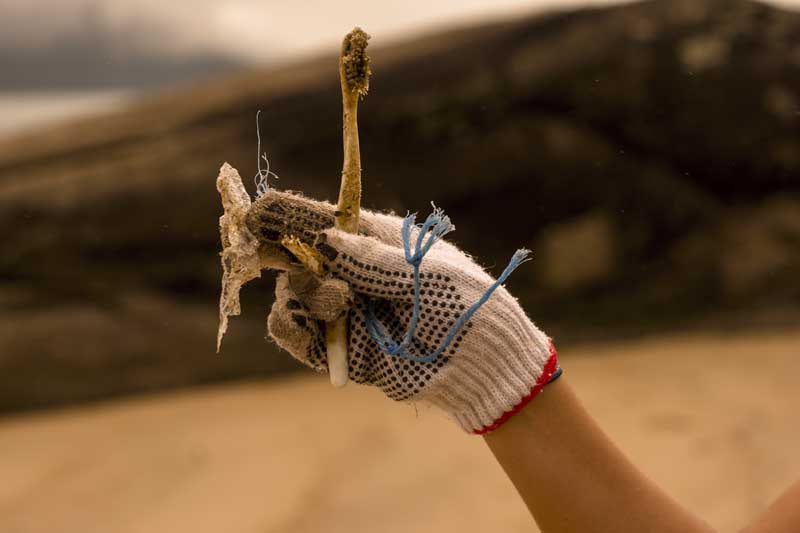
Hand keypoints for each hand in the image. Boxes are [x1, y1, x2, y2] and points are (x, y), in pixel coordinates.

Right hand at [248, 190, 559, 432]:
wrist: (481, 366)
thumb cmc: (464, 305)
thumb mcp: (424, 274)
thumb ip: (372, 260)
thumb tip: (323, 238)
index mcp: (376, 243)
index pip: (324, 221)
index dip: (289, 215)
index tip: (259, 209)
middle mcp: (354, 274)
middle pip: (297, 255)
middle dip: (277, 251)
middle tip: (257, 247)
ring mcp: (345, 311)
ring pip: (294, 294)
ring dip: (306, 293)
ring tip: (341, 300)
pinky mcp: (341, 348)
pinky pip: (298, 335)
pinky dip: (293, 328)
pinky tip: (310, 322)